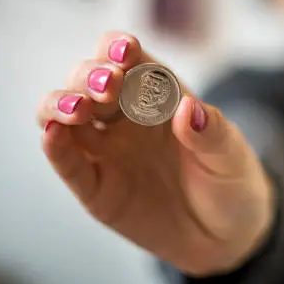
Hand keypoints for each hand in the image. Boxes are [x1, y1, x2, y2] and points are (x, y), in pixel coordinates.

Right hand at [36, 31, 274, 275]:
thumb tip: (188, 109)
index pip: (134, 61)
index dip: (121, 50)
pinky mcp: (97, 187)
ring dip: (62, 103)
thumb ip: (212, 133)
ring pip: (67, 114)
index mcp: (161, 96)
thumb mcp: (231, 155)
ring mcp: (109, 150)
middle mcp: (127, 116)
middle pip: (92, 80)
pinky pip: (70, 163)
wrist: (225, 233)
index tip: (125, 52)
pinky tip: (53, 135)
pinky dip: (56, 147)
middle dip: (92, 75)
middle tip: (108, 86)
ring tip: (76, 110)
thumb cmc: (230, 181)